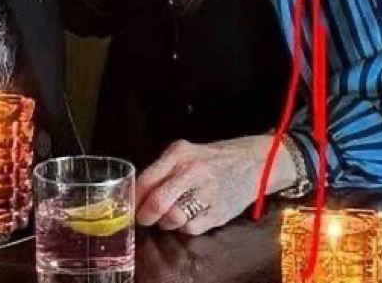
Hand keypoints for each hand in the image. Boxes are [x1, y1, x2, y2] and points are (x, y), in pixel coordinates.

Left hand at [135, 135, 295, 235]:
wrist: (252, 162)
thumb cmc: (212, 158)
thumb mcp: (186, 152)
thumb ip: (162, 169)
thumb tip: (137, 194)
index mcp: (180, 153)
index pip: (147, 179)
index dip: (135, 198)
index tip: (129, 206)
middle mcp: (193, 171)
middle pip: (158, 202)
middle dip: (145, 215)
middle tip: (143, 219)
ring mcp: (207, 192)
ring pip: (173, 218)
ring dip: (164, 223)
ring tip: (166, 217)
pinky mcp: (219, 212)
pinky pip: (191, 228)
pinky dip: (183, 227)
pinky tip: (185, 218)